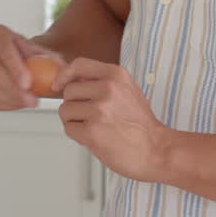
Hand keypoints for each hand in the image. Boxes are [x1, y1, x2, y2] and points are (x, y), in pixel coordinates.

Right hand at [0, 23, 64, 109]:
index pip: (2, 46)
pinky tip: (17, 104)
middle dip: (10, 87)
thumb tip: (60, 75)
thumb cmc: (35, 58)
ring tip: (28, 103)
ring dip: (6, 98)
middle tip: (31, 101)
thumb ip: (55, 63)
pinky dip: (0, 104)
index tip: (28, 84)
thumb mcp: (47, 56)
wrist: (22, 65)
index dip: (14, 66)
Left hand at [53, 58, 170, 181]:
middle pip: (68, 91)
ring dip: (74, 122)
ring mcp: (100, 110)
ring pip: (65, 111)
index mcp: (116, 75)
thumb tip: (70, 80)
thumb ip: (101, 82)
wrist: (157, 150)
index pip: (78, 65)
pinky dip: (77, 135)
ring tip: (95, 127)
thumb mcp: (127, 90)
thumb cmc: (141, 125)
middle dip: (74, 105)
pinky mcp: (93, 131)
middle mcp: (108, 89)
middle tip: (91, 117)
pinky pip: (69, 129)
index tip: (58, 85)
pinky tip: (95, 137)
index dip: (64, 76)